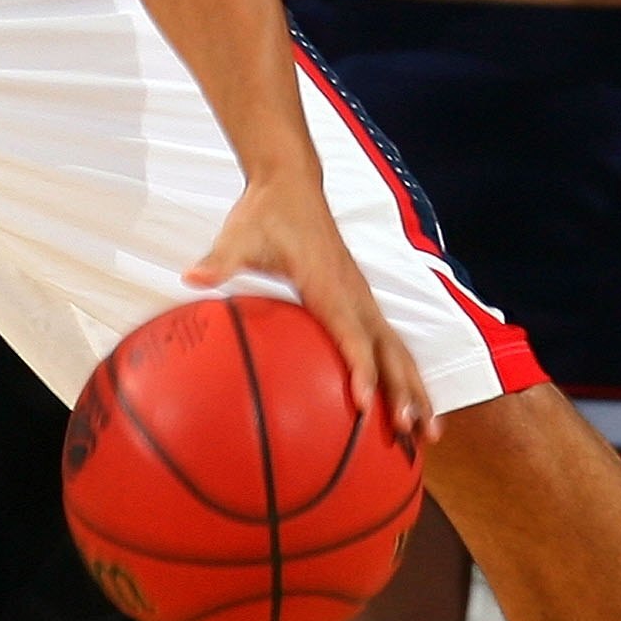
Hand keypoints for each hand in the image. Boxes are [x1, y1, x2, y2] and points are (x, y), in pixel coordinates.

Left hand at [185, 166, 436, 441]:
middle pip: (389, 352)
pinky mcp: (362, 299)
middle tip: (411, 435)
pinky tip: (408, 406)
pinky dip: (404, 375)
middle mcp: (355, 295)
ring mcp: (363, 297)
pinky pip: (390, 343)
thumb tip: (191, 277)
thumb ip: (220, 260)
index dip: (360, 370)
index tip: (365, 406)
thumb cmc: (265, 214)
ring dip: (416, 390)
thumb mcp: (238, 236)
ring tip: (429, 435)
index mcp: (328, 285)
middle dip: (404, 393)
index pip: (350, 334)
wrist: (292, 184)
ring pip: (398, 351)